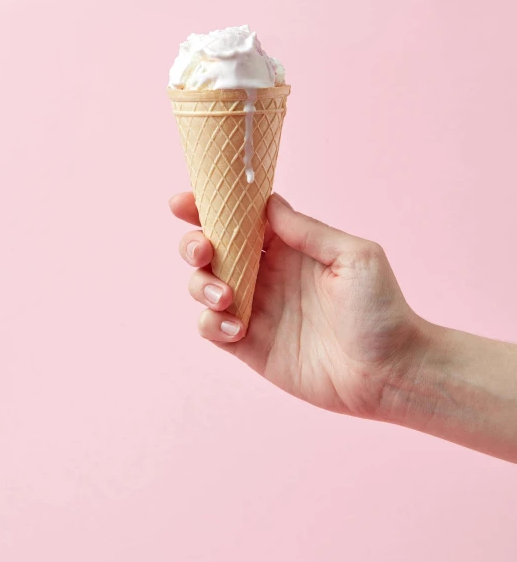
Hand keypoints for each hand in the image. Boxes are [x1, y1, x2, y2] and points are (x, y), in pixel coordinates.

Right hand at [170, 191, 422, 419]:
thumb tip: (266, 204)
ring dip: (202, 285)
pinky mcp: (250, 345)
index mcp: (288, 246)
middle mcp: (266, 273)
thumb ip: (306, 231)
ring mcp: (256, 309)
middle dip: (194, 243)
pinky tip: (237, 328)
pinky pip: (211, 328)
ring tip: (229, 297)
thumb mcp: (353, 256)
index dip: (208, 206)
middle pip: (211, 248)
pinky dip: (212, 323)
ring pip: (202, 286)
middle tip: (204, 250)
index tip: (183, 202)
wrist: (390, 372)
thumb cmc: (382, 309)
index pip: (239, 218)